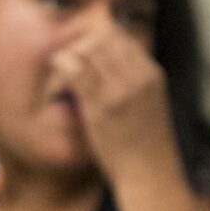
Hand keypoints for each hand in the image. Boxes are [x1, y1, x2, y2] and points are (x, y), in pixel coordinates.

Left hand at [45, 18, 179, 189]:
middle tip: (72, 59)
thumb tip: (110, 59)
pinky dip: (62, 65)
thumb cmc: (146, 142)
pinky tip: (57, 69)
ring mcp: (119, 92)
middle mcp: (138, 78)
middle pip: (104, 37)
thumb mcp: (151, 101)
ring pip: (88, 49)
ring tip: (63, 66)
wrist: (150, 174)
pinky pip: (75, 72)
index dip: (99, 37)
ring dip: (71, 53)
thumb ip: (135, 78)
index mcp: (152, 74)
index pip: (121, 36)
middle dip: (83, 43)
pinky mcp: (99, 108)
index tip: (87, 51)